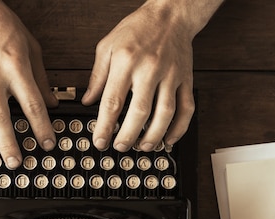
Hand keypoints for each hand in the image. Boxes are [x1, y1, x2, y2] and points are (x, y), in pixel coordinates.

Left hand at [82, 0, 221, 151]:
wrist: (170, 15)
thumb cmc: (137, 29)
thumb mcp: (107, 47)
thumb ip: (97, 76)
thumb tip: (88, 101)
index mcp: (126, 62)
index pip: (113, 101)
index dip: (105, 126)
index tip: (100, 141)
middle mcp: (150, 69)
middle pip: (140, 111)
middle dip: (128, 136)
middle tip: (120, 147)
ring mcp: (170, 76)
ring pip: (165, 113)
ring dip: (154, 136)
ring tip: (143, 147)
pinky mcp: (186, 80)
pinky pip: (186, 108)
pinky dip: (179, 128)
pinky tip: (168, 139)